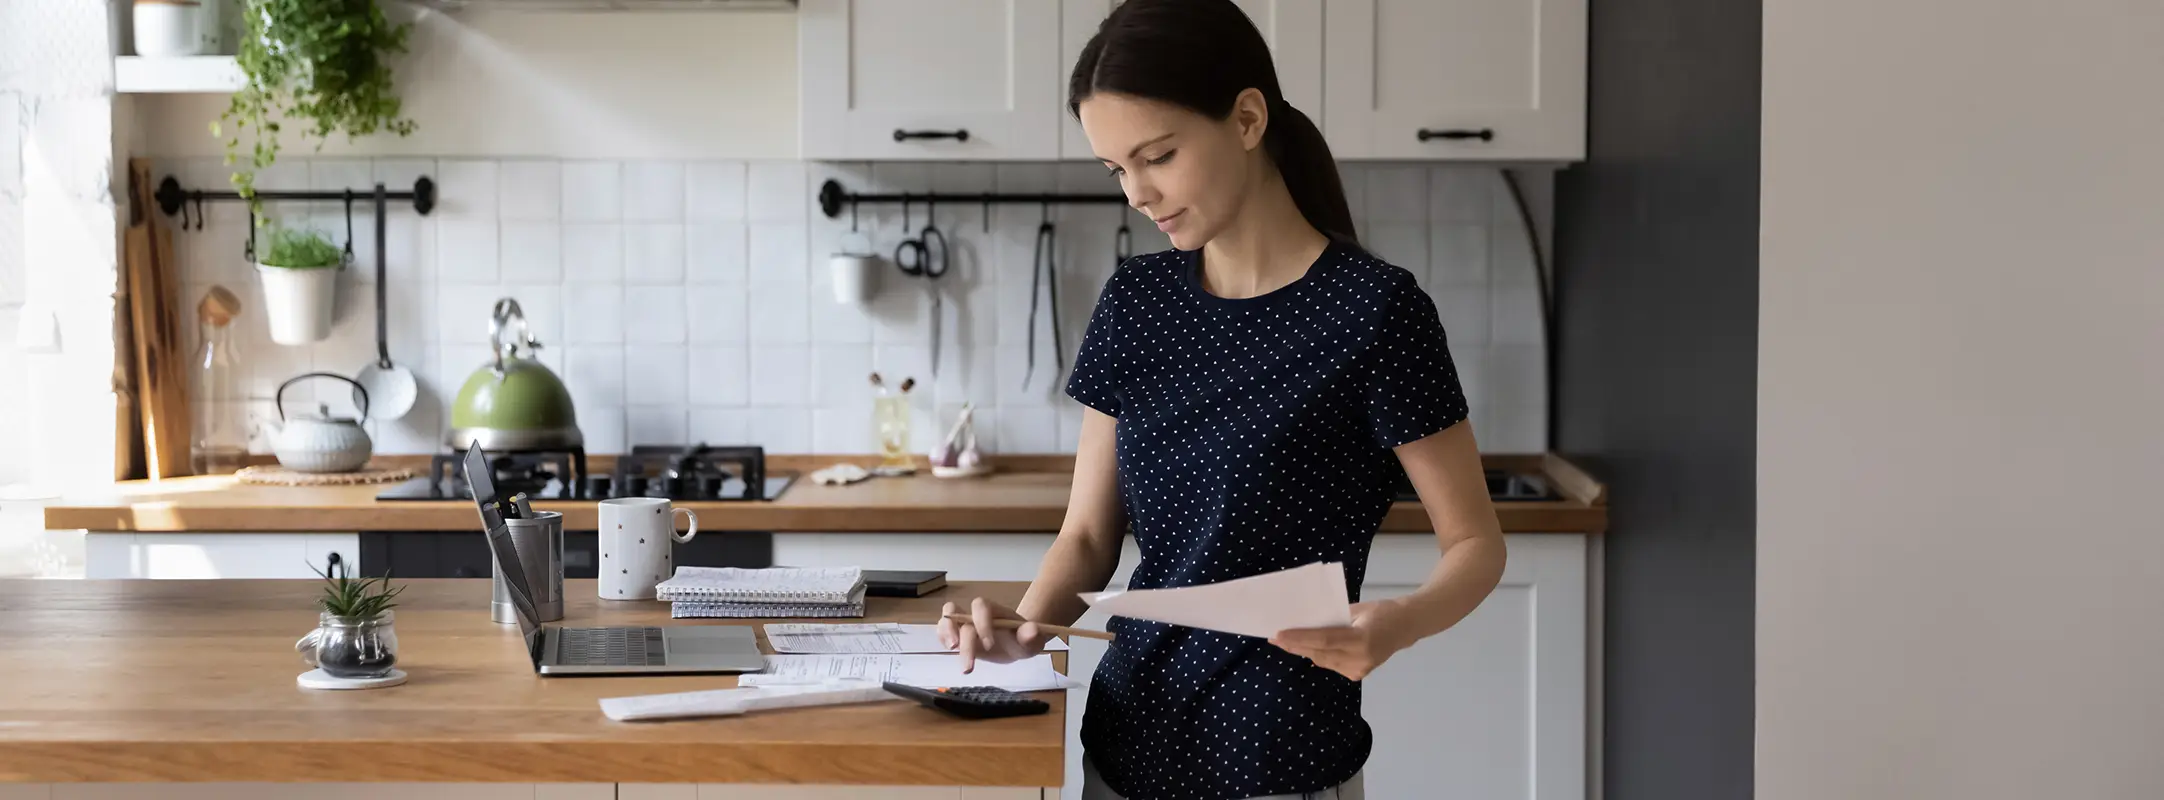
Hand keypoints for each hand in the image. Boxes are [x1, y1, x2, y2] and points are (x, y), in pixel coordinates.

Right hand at [937, 597, 1048, 673]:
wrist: (1017, 643)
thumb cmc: (1023, 639)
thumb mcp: (1032, 640)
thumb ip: (1032, 635)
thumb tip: (1032, 630)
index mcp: (994, 610)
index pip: (981, 607)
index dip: (982, 623)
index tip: (990, 645)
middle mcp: (976, 614)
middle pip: (960, 615)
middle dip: (963, 639)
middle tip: (968, 662)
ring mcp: (965, 623)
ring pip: (947, 618)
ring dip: (946, 634)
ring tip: (952, 651)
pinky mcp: (958, 635)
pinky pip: (943, 631)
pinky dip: (942, 640)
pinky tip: (951, 653)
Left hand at [1269, 602, 1406, 680]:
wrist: (1406, 627)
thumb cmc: (1382, 611)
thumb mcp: (1357, 608)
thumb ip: (1334, 618)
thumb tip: (1306, 621)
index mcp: (1362, 639)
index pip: (1324, 639)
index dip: (1300, 638)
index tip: (1278, 634)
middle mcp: (1360, 658)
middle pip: (1319, 653)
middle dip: (1295, 645)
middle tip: (1274, 638)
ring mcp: (1360, 670)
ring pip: (1322, 660)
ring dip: (1303, 650)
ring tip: (1285, 641)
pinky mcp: (1358, 674)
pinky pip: (1330, 664)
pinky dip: (1318, 655)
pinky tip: (1306, 647)